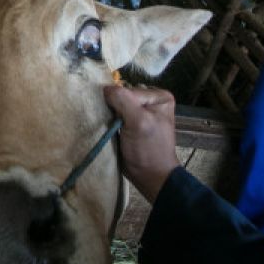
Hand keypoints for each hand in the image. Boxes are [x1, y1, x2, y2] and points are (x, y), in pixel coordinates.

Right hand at [104, 86, 179, 202]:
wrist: (150, 176)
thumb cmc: (148, 150)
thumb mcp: (138, 122)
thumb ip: (123, 100)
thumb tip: (105, 88)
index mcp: (159, 96)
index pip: (129, 89)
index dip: (120, 103)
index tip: (118, 120)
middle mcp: (152, 100)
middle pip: (123, 95)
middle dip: (115, 108)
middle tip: (114, 124)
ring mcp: (142, 111)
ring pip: (117, 104)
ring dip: (111, 114)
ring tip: (112, 127)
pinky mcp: (132, 122)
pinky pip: (116, 114)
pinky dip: (110, 120)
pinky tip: (111, 128)